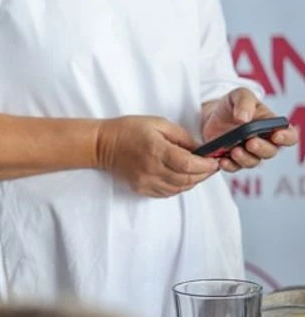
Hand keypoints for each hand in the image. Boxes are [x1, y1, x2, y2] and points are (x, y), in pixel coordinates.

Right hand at [95, 116, 218, 197]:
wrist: (102, 144)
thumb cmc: (129, 130)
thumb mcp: (159, 123)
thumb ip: (182, 137)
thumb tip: (200, 150)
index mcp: (156, 150)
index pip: (189, 165)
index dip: (206, 165)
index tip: (214, 161)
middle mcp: (151, 169)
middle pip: (187, 179)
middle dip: (204, 174)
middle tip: (210, 166)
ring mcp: (145, 181)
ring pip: (179, 188)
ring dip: (193, 181)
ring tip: (197, 171)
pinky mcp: (141, 188)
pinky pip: (167, 193)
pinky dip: (179, 187)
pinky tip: (181, 177)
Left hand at [200, 88, 298, 172]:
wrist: (211, 115)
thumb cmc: (232, 105)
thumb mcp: (239, 95)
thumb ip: (245, 102)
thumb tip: (243, 119)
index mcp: (272, 126)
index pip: (289, 136)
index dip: (286, 138)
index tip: (276, 135)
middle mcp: (263, 142)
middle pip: (270, 151)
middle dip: (261, 148)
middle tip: (250, 142)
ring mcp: (248, 153)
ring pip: (253, 161)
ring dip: (244, 158)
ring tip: (234, 151)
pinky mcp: (232, 159)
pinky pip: (234, 167)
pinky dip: (229, 165)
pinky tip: (221, 160)